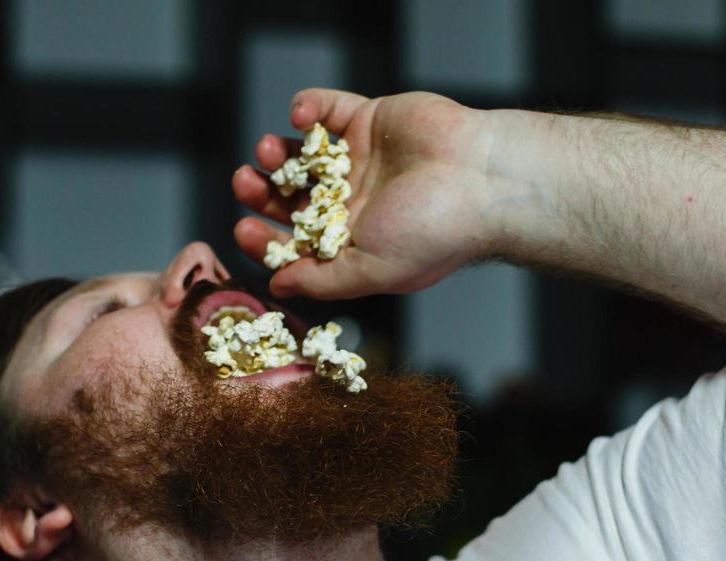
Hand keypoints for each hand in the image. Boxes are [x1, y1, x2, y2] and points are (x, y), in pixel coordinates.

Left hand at [232, 88, 495, 299]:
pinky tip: (300, 116)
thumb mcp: (371, 270)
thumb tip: (276, 287)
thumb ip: (322, 279)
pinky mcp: (370, 119)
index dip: (264, 238)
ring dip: (277, 153)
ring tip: (269, 150)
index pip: (295, 243)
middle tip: (244, 182)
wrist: (483, 179)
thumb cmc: (434, 234)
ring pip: (301, 154)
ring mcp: (360, 160)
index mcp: (353, 243)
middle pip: (291, 198)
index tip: (242, 229)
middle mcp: (353, 203)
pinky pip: (326, 109)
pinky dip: (306, 108)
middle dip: (261, 192)